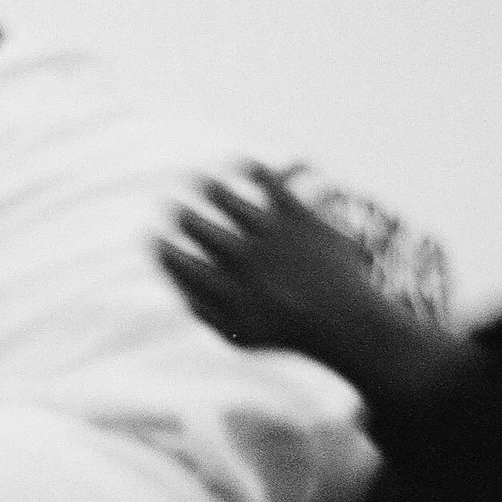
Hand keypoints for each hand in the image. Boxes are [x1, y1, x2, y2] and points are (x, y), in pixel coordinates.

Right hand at [159, 164, 378, 356]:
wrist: (345, 323)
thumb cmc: (289, 331)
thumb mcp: (239, 336)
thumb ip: (203, 314)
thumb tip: (176, 290)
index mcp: (223, 288)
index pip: (176, 257)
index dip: (160, 243)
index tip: (156, 236)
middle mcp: (241, 258)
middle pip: (194, 224)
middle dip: (179, 212)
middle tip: (176, 207)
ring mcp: (268, 235)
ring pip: (223, 196)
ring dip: (206, 185)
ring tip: (201, 182)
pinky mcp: (297, 217)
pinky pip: (267, 181)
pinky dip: (250, 168)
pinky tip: (243, 165)